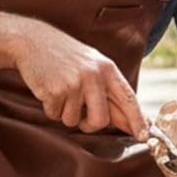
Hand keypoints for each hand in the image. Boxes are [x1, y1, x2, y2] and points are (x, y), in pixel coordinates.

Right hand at [14, 23, 147, 138]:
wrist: (33, 40)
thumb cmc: (66, 56)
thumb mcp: (92, 66)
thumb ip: (108, 92)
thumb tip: (127, 122)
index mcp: (107, 69)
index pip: (128, 99)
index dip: (137, 120)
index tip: (144, 136)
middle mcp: (94, 76)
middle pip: (100, 121)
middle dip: (89, 126)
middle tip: (81, 116)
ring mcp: (74, 84)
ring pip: (73, 121)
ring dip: (65, 113)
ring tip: (61, 91)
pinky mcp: (54, 91)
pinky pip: (55, 116)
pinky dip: (50, 108)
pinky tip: (49, 89)